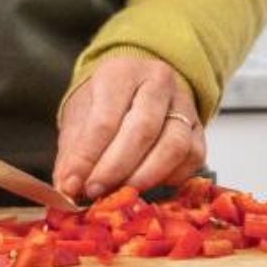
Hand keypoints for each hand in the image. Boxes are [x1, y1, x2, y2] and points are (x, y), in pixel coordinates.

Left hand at [51, 54, 204, 200]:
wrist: (135, 88)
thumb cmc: (103, 103)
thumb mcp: (78, 118)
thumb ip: (72, 153)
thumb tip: (67, 188)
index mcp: (121, 73)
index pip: (105, 119)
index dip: (88, 157)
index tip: (72, 184)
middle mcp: (158, 82)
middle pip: (142, 131)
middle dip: (115, 168)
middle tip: (94, 191)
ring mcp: (184, 104)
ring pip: (174, 146)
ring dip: (144, 176)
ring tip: (120, 193)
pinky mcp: (199, 128)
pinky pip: (193, 158)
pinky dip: (170, 178)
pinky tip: (147, 186)